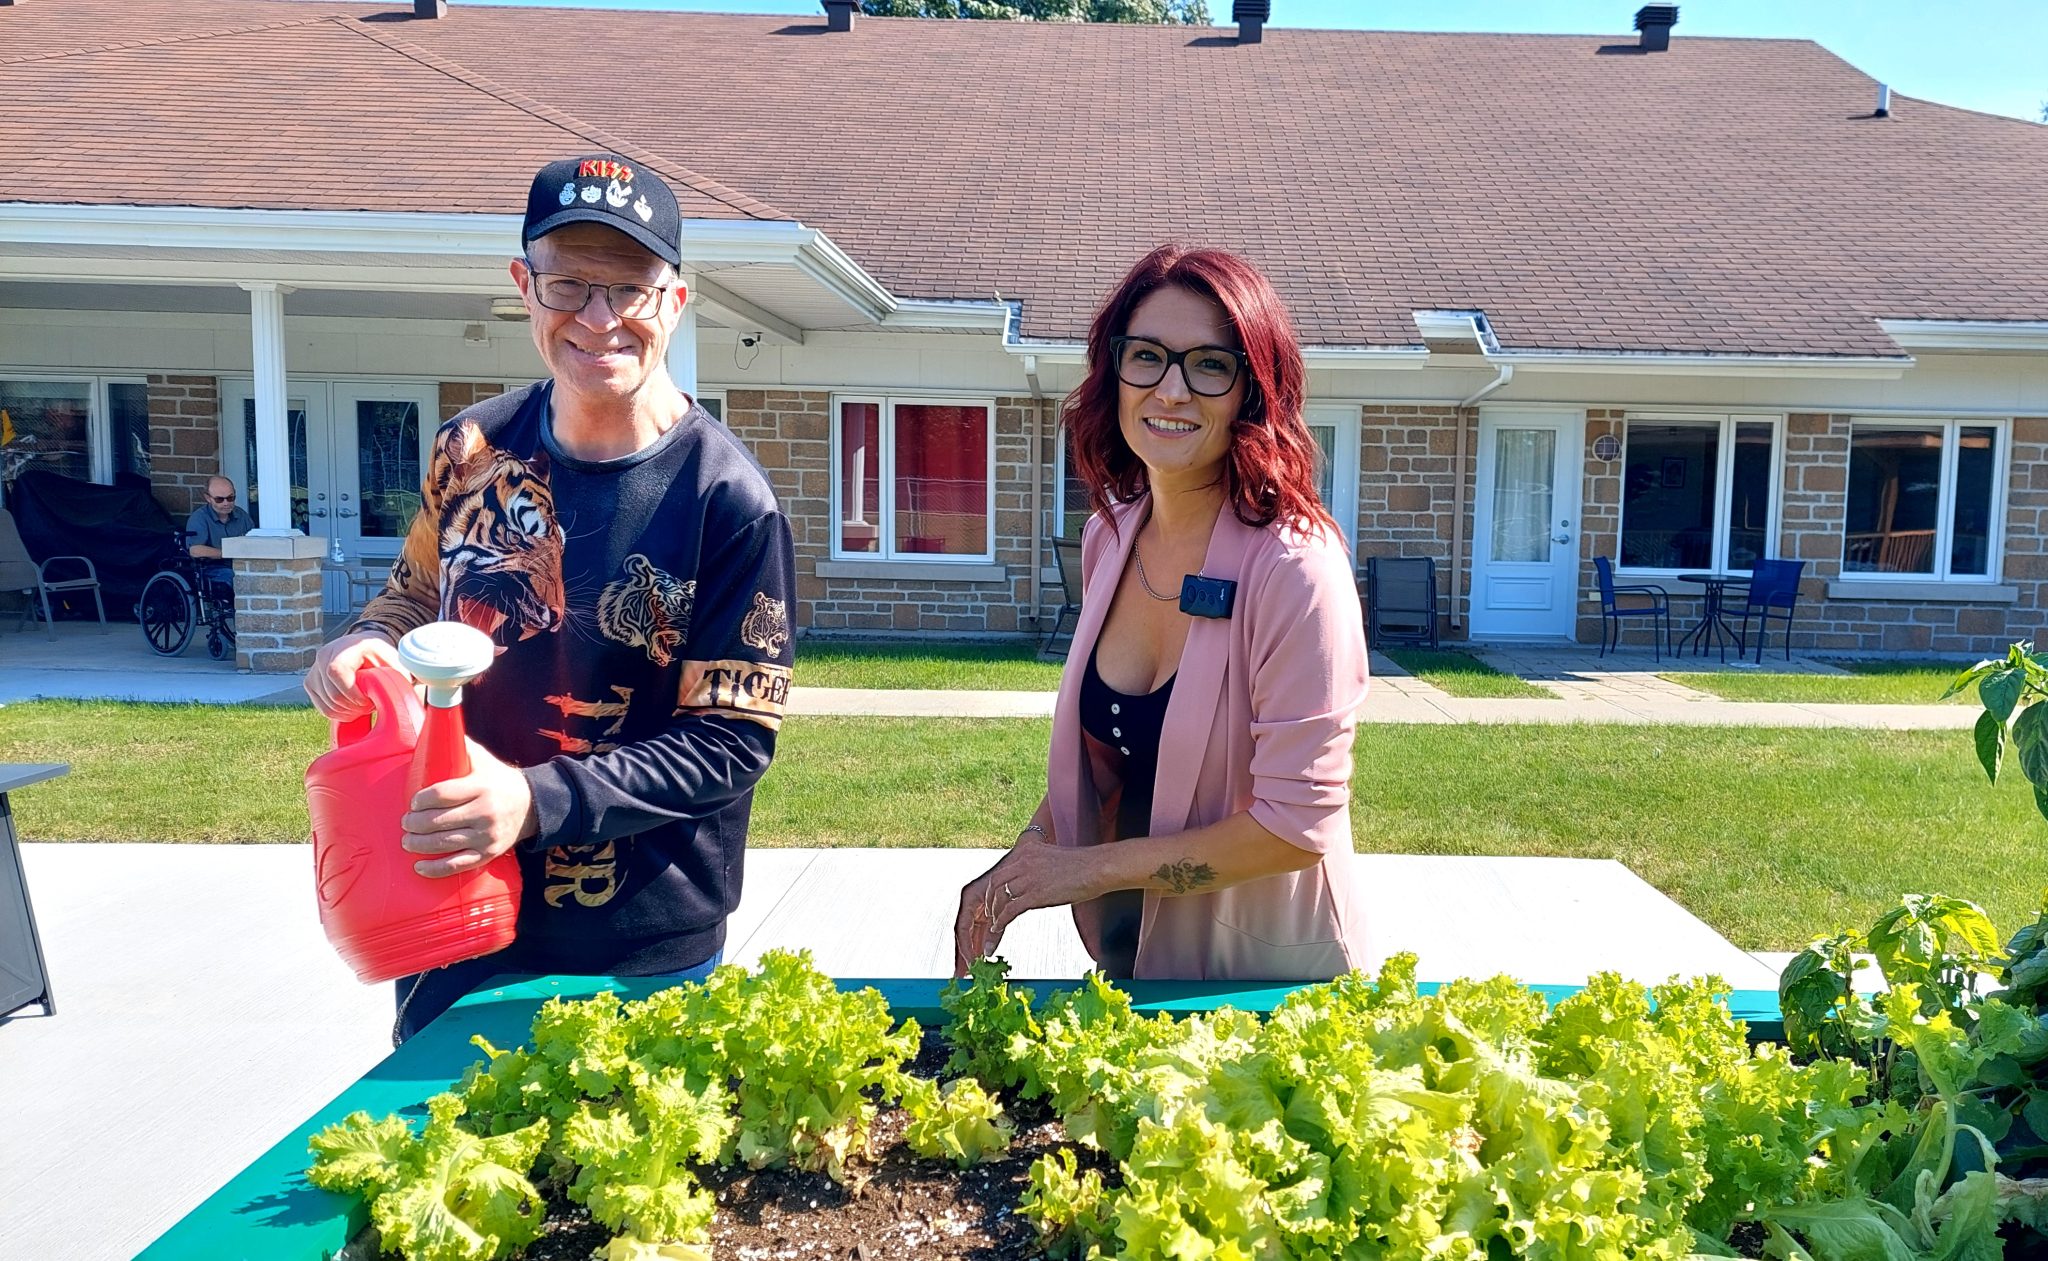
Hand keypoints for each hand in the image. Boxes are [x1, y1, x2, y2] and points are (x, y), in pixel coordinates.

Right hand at [305, 630, 402, 719]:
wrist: (368, 650)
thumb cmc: (385, 660)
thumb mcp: (398, 665)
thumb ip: (403, 679)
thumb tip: (414, 698)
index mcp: (348, 647)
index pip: (337, 671)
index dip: (352, 692)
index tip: (369, 700)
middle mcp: (326, 654)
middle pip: (332, 693)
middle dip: (354, 707)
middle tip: (370, 705)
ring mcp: (315, 669)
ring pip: (327, 704)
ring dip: (348, 712)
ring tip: (364, 704)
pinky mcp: (311, 683)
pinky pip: (322, 708)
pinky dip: (339, 714)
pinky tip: (353, 707)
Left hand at [401, 737, 537, 878]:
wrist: (532, 806)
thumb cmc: (497, 780)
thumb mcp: (483, 759)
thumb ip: (460, 745)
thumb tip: (434, 725)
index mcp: (481, 786)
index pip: (443, 794)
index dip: (422, 800)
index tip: (413, 802)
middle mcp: (484, 812)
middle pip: (439, 821)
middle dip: (415, 823)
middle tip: (405, 822)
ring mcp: (487, 835)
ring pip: (445, 844)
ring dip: (420, 844)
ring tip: (407, 840)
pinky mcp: (488, 853)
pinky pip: (458, 865)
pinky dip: (436, 868)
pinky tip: (420, 867)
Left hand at [952, 830, 1097, 975]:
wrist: (1097, 868)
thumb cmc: (1084, 866)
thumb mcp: (1053, 859)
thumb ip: (1039, 867)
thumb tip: (1034, 882)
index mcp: (1028, 850)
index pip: (1004, 869)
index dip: (996, 887)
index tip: (994, 898)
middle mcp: (1023, 861)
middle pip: (995, 882)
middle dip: (990, 900)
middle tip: (991, 913)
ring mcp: (1028, 877)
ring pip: (1000, 898)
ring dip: (994, 914)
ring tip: (994, 925)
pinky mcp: (1034, 894)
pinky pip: (1010, 910)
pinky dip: (1001, 921)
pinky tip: (999, 929)